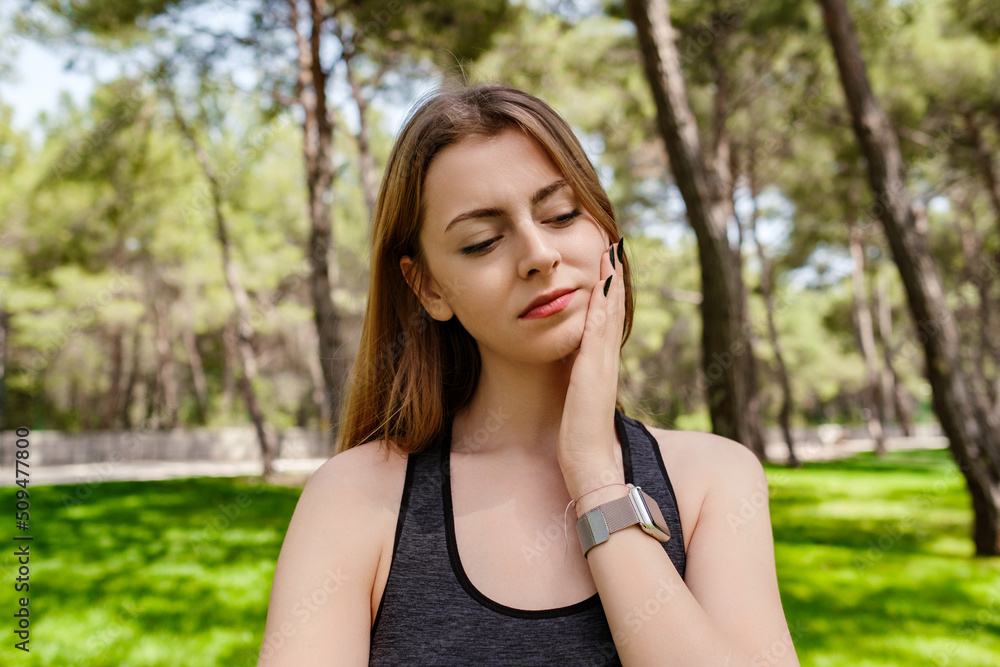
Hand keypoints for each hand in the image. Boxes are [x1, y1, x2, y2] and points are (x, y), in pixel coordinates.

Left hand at [557, 239, 626, 499]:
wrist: (591, 466)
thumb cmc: (580, 442)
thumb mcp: (575, 403)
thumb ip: (575, 386)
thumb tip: (568, 377)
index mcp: (599, 366)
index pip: (605, 320)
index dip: (607, 291)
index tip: (605, 263)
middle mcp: (605, 360)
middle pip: (612, 308)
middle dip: (612, 275)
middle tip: (613, 241)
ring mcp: (603, 363)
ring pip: (610, 312)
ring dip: (612, 279)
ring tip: (611, 248)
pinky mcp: (595, 370)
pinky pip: (601, 328)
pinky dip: (605, 302)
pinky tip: (603, 280)